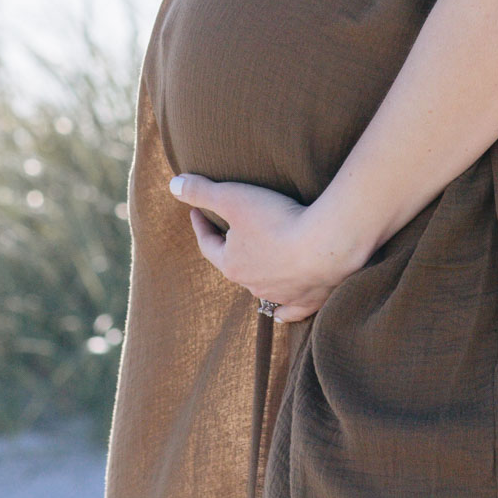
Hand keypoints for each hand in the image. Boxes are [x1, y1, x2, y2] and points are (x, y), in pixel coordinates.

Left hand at [168, 171, 366, 323]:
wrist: (323, 245)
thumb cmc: (276, 220)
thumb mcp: (234, 197)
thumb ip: (202, 191)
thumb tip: (173, 185)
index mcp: (231, 264)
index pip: (208, 244)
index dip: (201, 226)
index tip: (197, 212)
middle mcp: (252, 284)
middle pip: (234, 266)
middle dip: (229, 249)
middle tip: (229, 232)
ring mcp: (280, 296)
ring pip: (260, 289)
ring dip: (256, 274)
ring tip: (257, 262)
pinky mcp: (306, 301)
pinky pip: (289, 311)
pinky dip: (284, 310)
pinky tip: (281, 312)